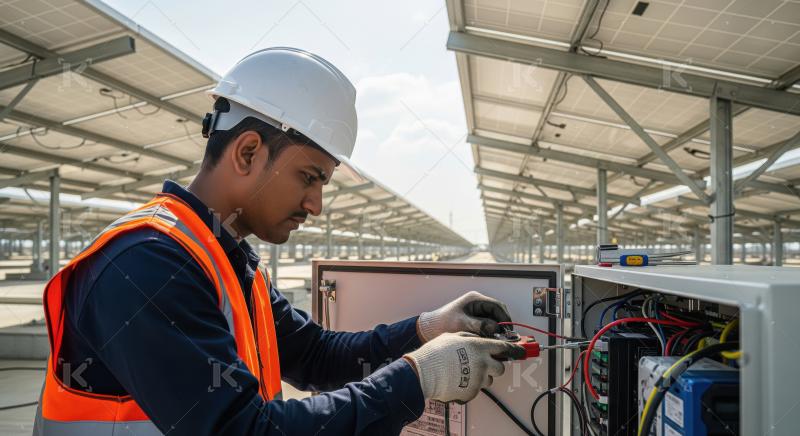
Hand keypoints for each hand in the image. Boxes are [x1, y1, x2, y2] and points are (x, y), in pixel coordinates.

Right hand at [403, 332, 523, 402]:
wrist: (424, 372)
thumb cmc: (436, 353)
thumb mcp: (454, 336)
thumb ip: (470, 337)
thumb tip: (478, 338)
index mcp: (479, 347)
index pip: (504, 348)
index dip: (514, 350)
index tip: (522, 351)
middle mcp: (483, 363)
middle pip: (501, 367)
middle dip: (493, 365)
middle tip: (481, 363)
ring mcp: (479, 379)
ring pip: (490, 379)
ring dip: (482, 376)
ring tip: (465, 372)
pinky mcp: (472, 392)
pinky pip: (477, 389)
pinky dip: (471, 385)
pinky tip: (458, 380)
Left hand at [417, 291, 511, 341]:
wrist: (429, 328)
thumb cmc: (443, 323)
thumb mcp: (462, 323)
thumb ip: (479, 325)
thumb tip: (496, 329)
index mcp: (475, 300)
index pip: (497, 306)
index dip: (505, 318)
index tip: (508, 331)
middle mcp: (477, 304)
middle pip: (497, 313)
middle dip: (502, 325)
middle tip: (505, 339)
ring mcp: (476, 312)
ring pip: (493, 320)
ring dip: (496, 330)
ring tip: (497, 342)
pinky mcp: (473, 320)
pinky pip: (487, 326)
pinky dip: (489, 333)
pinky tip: (489, 342)